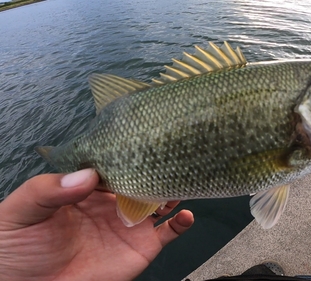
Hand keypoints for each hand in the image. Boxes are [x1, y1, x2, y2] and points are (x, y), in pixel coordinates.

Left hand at [0, 169, 193, 280]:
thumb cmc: (15, 249)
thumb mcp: (20, 212)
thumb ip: (47, 190)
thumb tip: (88, 176)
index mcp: (85, 189)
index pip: (111, 163)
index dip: (126, 151)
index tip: (140, 139)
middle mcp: (111, 203)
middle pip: (140, 177)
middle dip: (155, 165)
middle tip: (170, 153)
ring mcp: (128, 225)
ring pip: (159, 200)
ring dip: (172, 189)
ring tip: (180, 179)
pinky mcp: (140, 248)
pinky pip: (168, 233)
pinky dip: (182, 223)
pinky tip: (185, 215)